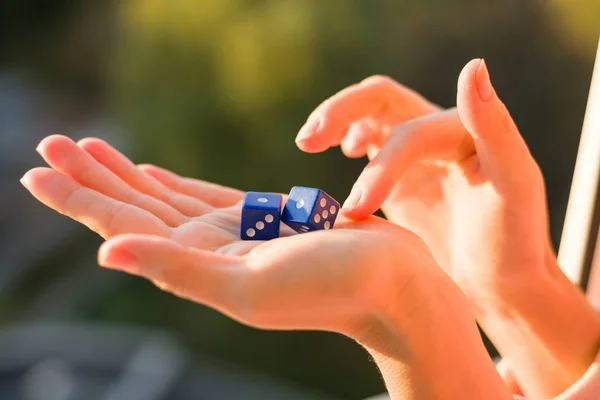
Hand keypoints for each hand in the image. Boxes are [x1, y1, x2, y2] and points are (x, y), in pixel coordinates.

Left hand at [21, 134, 510, 398]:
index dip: (77, 197)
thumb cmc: (330, 286)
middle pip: (131, 207)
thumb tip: (106, 251)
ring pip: (159, 198)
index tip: (36, 168)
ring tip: (87, 147)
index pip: (121, 224)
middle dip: (90, 177)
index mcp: (195, 265)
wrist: (389, 283)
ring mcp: (227, 232)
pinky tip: (149, 174)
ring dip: (122, 173)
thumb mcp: (247, 285)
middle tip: (48, 143)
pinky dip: (168, 183)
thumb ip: (177, 269)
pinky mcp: (254, 218)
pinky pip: (197, 196)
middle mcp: (204, 249)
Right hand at [296, 59, 546, 304]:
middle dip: (340, 112)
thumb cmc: (512, 242)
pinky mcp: (398, 174)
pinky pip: (364, 146)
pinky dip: (342, 142)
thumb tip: (474, 65)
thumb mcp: (515, 184)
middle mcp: (436, 131)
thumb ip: (494, 125)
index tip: (357, 211)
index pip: (409, 133)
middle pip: (379, 99)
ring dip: (334, 122)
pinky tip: (340, 156)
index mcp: (464, 129)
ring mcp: (415, 152)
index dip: (380, 167)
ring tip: (307, 143)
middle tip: (307, 140)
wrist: (501, 281)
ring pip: (366, 116)